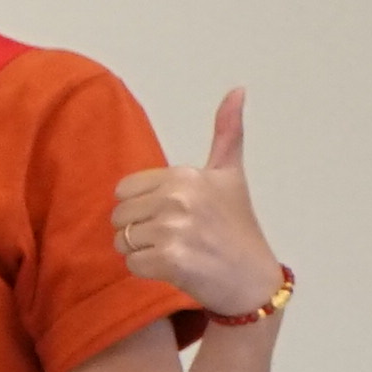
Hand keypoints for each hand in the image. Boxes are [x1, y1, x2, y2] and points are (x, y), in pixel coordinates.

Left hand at [111, 91, 282, 321]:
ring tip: (176, 253)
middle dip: (140, 230)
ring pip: (122, 240)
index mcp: (185, 175)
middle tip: (176, 238)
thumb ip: (227, 133)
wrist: (252, 281)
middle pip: (119, 216)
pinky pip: (131, 263)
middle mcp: (179, 198)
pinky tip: (175, 269)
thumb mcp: (230, 175)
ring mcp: (175, 229)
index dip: (143, 207)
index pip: (124, 191)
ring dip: (142, 252)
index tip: (175, 216)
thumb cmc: (237, 228)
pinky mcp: (171, 260)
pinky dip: (146, 271)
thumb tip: (237, 89)